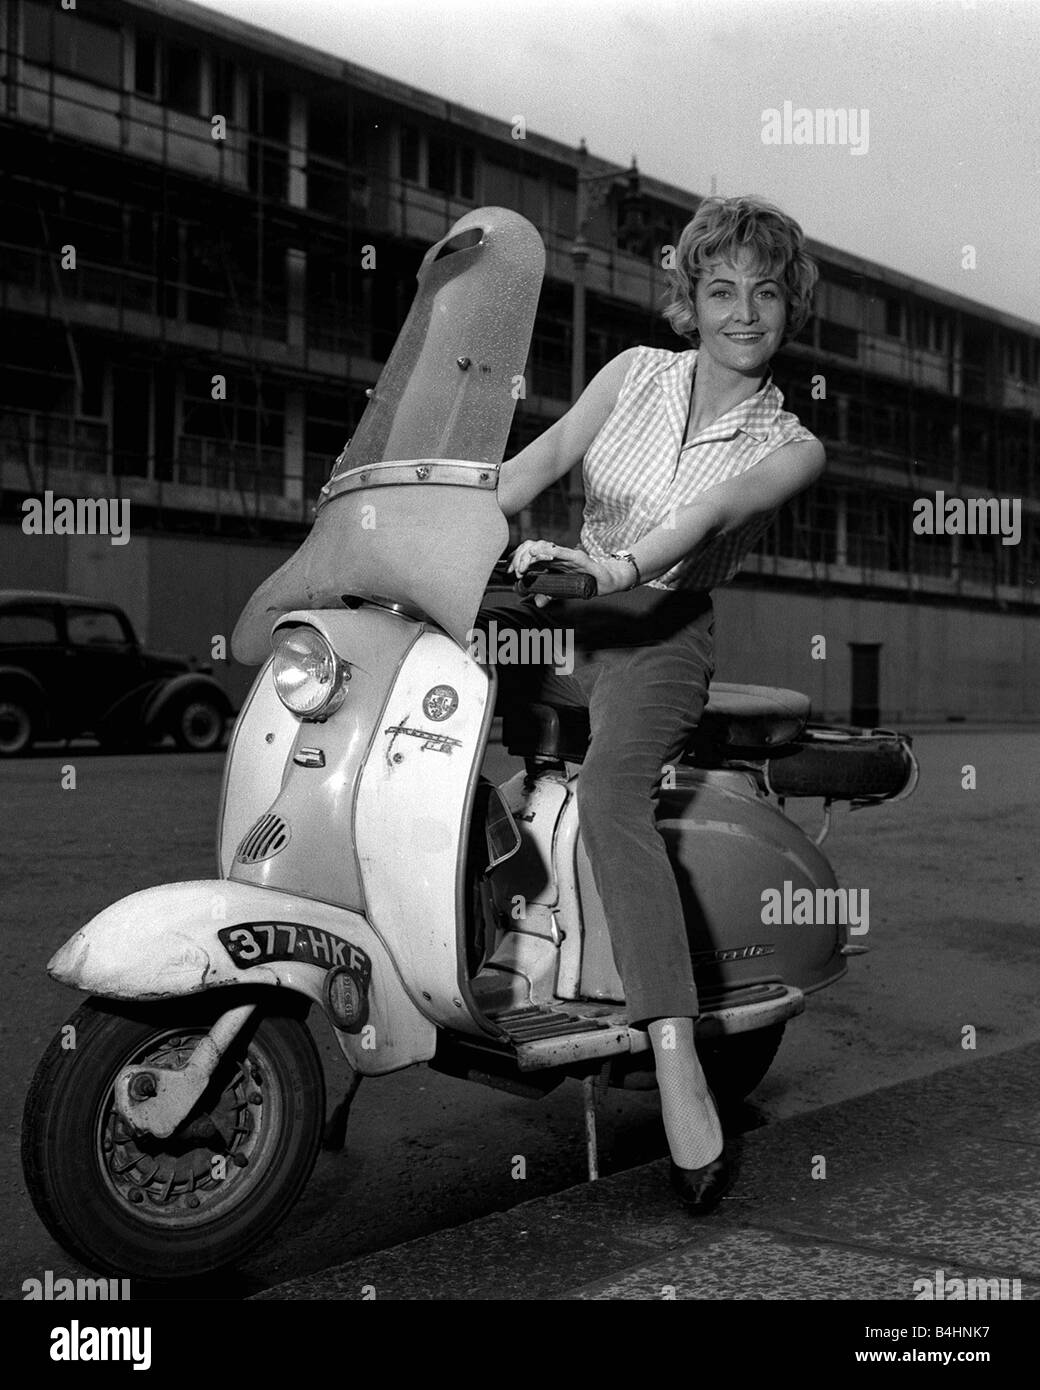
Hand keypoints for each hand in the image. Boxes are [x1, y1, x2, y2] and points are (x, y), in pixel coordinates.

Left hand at [507, 539, 636, 596]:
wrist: (605, 581)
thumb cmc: (584, 582)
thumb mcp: (561, 591)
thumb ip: (549, 594)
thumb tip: (536, 602)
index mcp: (549, 561)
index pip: (528, 554)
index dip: (517, 560)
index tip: (512, 572)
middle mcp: (556, 555)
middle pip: (533, 547)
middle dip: (521, 557)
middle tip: (517, 571)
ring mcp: (566, 555)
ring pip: (545, 547)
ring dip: (533, 555)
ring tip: (525, 566)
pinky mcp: (579, 558)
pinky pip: (565, 553)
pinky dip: (554, 551)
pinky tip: (544, 553)